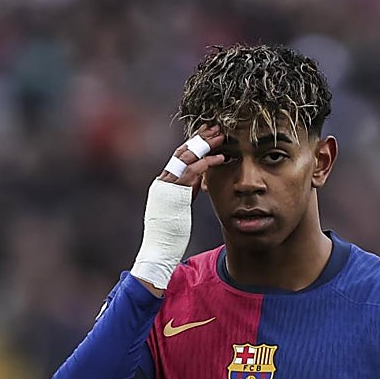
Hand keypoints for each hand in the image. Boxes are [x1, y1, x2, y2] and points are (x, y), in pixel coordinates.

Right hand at [131, 125, 226, 294]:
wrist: (158, 252)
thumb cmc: (169, 236)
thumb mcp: (180, 208)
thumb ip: (188, 191)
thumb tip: (199, 180)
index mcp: (163, 184)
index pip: (179, 157)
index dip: (194, 144)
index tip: (207, 134)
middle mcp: (162, 181)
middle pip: (182, 152)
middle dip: (200, 138)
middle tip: (215, 126)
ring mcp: (165, 186)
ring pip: (185, 157)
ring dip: (205, 145)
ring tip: (221, 137)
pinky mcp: (172, 193)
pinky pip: (190, 172)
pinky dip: (206, 163)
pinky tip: (219, 158)